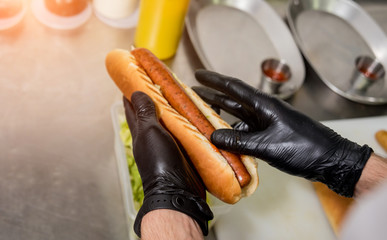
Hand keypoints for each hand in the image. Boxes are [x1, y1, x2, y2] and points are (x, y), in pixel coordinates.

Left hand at [123, 91, 212, 236]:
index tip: (132, 79)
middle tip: (158, 85)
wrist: (177, 190)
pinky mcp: (182, 151)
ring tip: (178, 98)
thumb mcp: (150, 133)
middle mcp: (152, 138)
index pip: (133, 109)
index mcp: (140, 132)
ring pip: (168, 122)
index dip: (131, 94)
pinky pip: (183, 132)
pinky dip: (186, 124)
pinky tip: (194, 119)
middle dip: (153, 99)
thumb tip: (136, 93)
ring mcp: (167, 145)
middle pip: (151, 114)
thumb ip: (145, 114)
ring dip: (172, 111)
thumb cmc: (160, 163)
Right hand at [193, 70, 372, 196]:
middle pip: (232, 99)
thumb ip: (239, 142)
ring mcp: (267, 122)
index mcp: (264, 105)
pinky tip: (224, 142)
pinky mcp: (270, 135)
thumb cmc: (305, 148)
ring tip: (202, 119)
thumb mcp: (269, 146)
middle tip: (193, 92)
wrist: (331, 159)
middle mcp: (264, 110)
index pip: (234, 87)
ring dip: (221, 118)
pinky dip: (234, 136)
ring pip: (238, 117)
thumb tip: (213, 137)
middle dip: (212, 95)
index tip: (198, 74)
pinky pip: (246, 132)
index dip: (214, 80)